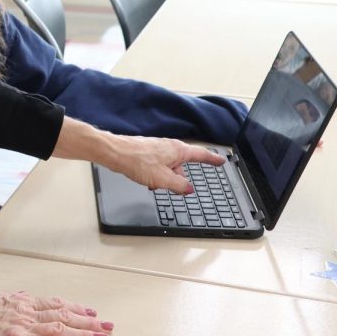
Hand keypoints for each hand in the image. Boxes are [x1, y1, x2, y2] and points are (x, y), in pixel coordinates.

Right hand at [0, 289, 111, 335]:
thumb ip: (10, 297)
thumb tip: (22, 294)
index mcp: (21, 302)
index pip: (55, 304)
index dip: (75, 308)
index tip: (90, 311)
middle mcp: (27, 311)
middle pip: (64, 315)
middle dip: (89, 321)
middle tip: (108, 326)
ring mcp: (24, 325)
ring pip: (61, 329)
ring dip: (85, 334)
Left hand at [105, 135, 224, 193]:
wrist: (115, 153)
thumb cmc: (137, 161)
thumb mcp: (163, 179)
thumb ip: (180, 185)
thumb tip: (188, 189)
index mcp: (178, 150)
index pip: (201, 155)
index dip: (212, 159)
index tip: (221, 161)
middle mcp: (170, 146)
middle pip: (183, 165)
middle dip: (179, 178)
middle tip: (173, 189)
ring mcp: (159, 148)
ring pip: (170, 167)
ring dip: (165, 178)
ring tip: (154, 185)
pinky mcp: (148, 152)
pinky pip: (159, 166)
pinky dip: (157, 175)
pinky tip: (147, 181)